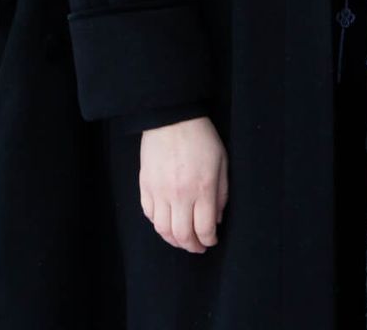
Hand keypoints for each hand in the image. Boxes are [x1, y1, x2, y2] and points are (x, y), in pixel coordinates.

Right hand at [139, 116, 227, 253]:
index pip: (203, 229)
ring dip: (173, 240)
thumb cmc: (201, 137)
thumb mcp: (222, 162)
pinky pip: (148, 214)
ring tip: (181, 239)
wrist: (171, 118)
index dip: (209, 241)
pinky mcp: (145, 185)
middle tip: (197, 246)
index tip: (211, 241)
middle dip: (192, 246)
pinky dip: (157, 224)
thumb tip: (216, 220)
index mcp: (202, 189)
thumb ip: (221, 194)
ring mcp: (159, 191)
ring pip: (162, 229)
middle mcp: (179, 195)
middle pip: (182, 235)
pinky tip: (166, 221)